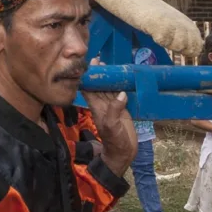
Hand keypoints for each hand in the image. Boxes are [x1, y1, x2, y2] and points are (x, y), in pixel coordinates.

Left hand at [83, 59, 137, 177]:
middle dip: (99, 74)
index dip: (87, 77)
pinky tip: (124, 78)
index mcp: (97, 107)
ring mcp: (112, 106)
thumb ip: (115, 110)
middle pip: (98, 85)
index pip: (88, 89)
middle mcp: (103, 104)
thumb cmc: (115, 141)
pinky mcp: (122, 109)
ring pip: (108, 88)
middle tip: (101, 59)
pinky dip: (120, 86)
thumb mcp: (112, 126)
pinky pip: (119, 94)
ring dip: (109, 78)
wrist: (123, 153)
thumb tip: (120, 94)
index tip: (90, 65)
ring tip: (112, 65)